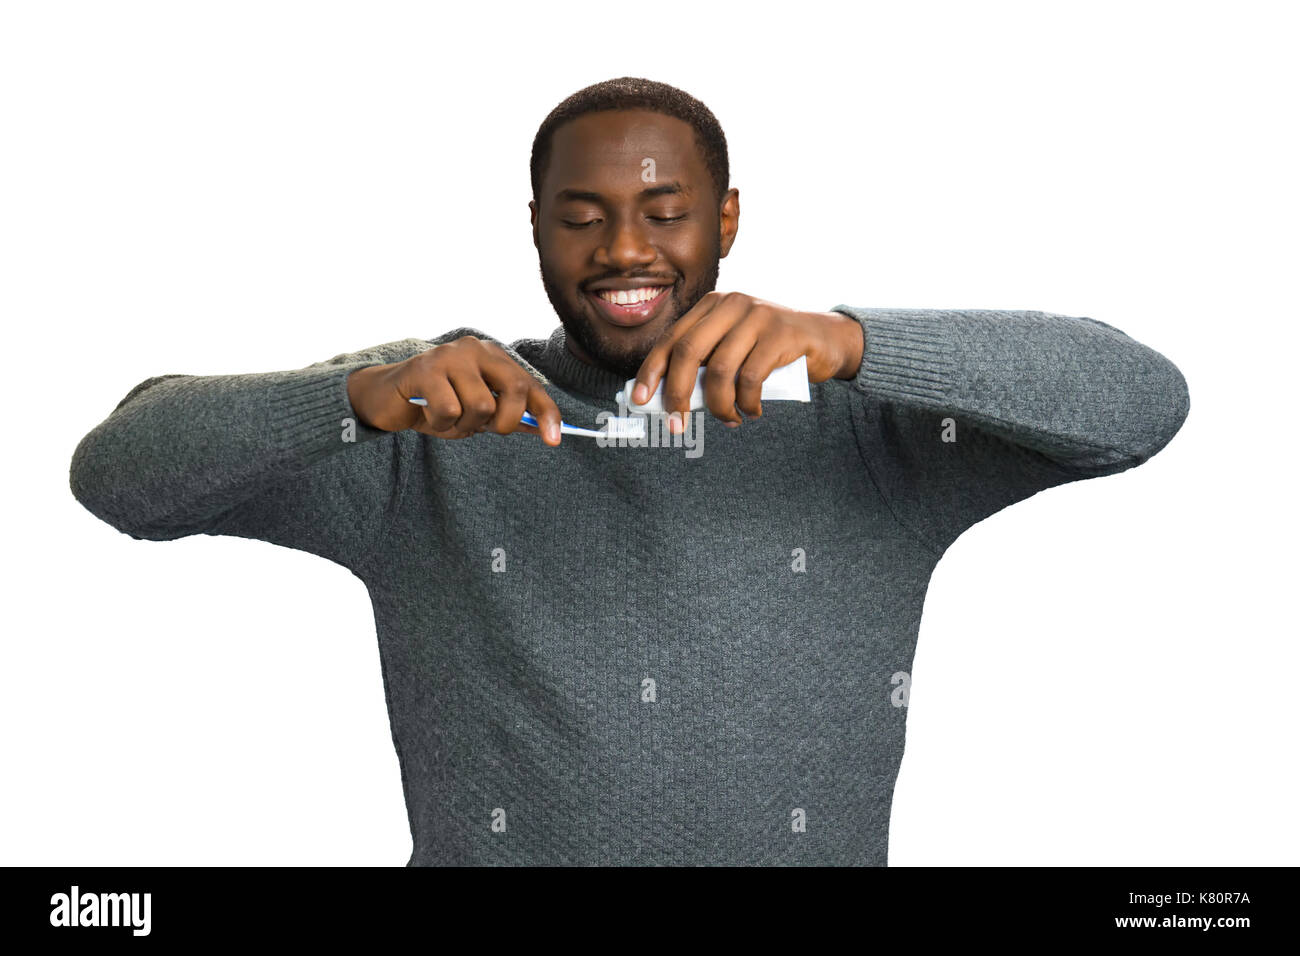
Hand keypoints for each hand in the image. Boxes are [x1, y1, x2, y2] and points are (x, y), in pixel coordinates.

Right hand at [346, 336, 562, 444]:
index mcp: (492, 356)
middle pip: (513, 390)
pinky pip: (449, 410)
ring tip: (446, 419)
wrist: (387, 398)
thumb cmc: (436, 403)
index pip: (529, 384)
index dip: (546, 413)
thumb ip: (508, 416)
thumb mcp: (476, 412)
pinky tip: (428, 415)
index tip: (554, 440)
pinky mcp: (424, 369)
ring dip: (464, 426)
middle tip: (480, 428)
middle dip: (503, 422)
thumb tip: (546, 431)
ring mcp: (449, 356)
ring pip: (480, 405)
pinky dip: (440, 424)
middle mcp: (475, 349)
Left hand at [630, 292, 864, 430]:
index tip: (641, 400)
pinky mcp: (780, 333)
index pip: (671, 339)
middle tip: (677, 423)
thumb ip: (705, 365)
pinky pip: (751, 378)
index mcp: (711, 305)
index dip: (651, 371)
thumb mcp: (733, 350)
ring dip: (719, 406)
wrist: (825, 340)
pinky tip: (752, 411)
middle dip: (677, 393)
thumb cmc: (771, 351)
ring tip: (730, 420)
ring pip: (719, 370)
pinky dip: (747, 403)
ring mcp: (756, 315)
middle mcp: (730, 304)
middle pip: (688, 352)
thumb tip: (669, 401)